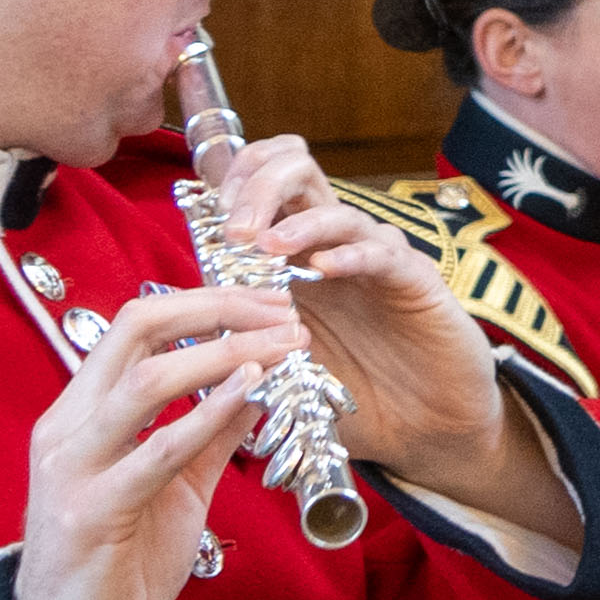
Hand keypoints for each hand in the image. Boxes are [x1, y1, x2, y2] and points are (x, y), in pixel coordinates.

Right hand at [21, 286, 309, 599]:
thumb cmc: (116, 566)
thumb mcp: (175, 488)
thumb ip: (209, 436)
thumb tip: (257, 383)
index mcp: (82, 413)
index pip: (138, 325)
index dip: (208, 300)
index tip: (272, 301)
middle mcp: (67, 429)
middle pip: (135, 329)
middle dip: (219, 308)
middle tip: (287, 310)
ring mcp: (72, 470)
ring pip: (146, 382)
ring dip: (225, 353)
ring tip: (285, 345)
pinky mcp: (89, 516)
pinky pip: (154, 452)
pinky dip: (205, 414)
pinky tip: (249, 392)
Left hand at [215, 130, 512, 478]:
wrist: (423, 430)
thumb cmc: (352, 394)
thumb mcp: (279, 360)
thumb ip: (238, 329)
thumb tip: (176, 313)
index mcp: (295, 255)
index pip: (265, 181)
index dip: (235, 178)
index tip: (207, 211)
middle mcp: (333, 245)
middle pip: (297, 169)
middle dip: (258, 184)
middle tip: (234, 226)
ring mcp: (376, 260)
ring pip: (336, 208)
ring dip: (296, 221)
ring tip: (266, 245)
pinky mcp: (416, 282)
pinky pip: (382, 253)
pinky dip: (350, 253)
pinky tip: (324, 267)